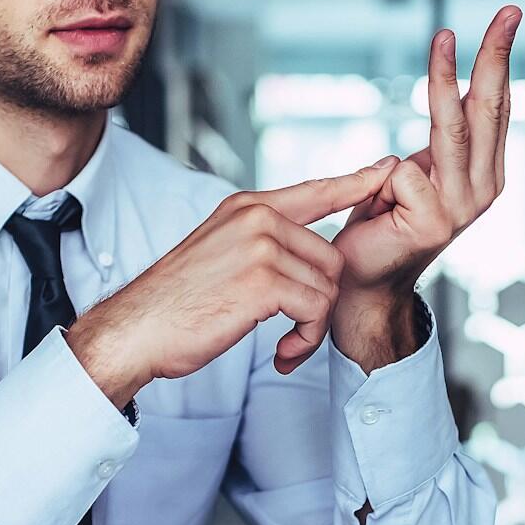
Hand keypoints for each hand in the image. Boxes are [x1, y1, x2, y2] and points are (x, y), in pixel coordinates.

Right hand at [66, 163, 395, 408]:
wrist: (137, 328)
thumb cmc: (175, 302)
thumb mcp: (217, 251)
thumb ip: (257, 240)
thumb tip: (300, 251)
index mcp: (246, 207)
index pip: (315, 190)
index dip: (355, 183)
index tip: (387, 170)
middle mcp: (257, 218)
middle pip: (330, 256)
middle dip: (320, 300)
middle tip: (295, 332)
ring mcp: (260, 246)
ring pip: (326, 287)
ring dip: (311, 326)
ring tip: (285, 344)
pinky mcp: (263, 281)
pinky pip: (314, 310)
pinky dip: (305, 340)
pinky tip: (282, 353)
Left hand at [330, 6, 522, 368]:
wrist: (360, 284)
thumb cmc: (382, 224)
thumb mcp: (413, 174)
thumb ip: (435, 145)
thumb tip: (447, 95)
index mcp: (485, 173)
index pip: (495, 106)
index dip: (499, 59)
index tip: (508, 15)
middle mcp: (483, 187)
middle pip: (488, 107)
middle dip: (497, 55)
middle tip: (511, 10)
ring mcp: (462, 206)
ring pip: (450, 126)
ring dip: (444, 76)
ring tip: (443, 36)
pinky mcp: (434, 220)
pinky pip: (400, 170)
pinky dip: (378, 181)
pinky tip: (376, 211)